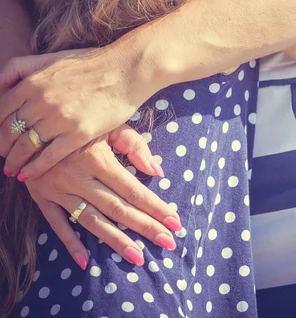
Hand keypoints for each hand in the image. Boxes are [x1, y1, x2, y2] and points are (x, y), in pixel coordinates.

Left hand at [0, 37, 162, 179]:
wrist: (126, 69)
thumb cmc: (90, 63)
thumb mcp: (50, 58)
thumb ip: (21, 67)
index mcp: (33, 81)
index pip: (1, 110)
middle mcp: (42, 100)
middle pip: (9, 131)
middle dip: (2, 146)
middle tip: (2, 155)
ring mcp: (60, 118)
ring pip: (26, 146)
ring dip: (15, 160)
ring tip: (11, 168)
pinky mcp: (78, 133)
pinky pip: (48, 156)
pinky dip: (34, 168)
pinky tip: (27, 175)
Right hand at [24, 126, 181, 268]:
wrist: (33, 121)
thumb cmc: (80, 120)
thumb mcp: (108, 124)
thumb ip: (133, 144)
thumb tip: (157, 170)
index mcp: (97, 158)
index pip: (132, 189)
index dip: (155, 207)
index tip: (175, 222)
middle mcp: (78, 177)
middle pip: (117, 209)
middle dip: (145, 227)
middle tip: (168, 243)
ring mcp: (58, 190)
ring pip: (91, 221)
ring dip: (116, 241)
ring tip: (138, 258)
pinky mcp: (41, 197)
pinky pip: (57, 224)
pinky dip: (70, 244)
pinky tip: (86, 262)